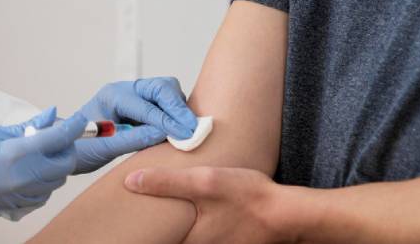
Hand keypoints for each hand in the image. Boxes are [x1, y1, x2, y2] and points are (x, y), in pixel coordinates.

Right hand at [0, 108, 84, 221]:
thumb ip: (27, 126)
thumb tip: (52, 114)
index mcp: (15, 154)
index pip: (58, 138)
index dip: (75, 127)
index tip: (81, 120)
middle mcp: (22, 178)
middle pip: (64, 162)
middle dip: (66, 146)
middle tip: (57, 134)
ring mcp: (20, 195)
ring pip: (58, 179)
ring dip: (56, 163)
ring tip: (39, 150)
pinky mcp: (17, 206)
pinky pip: (45, 193)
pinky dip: (46, 179)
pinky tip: (31, 169)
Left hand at [72, 77, 197, 173]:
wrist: (66, 147)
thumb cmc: (79, 147)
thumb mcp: (103, 147)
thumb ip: (133, 139)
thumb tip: (164, 134)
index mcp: (112, 96)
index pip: (147, 106)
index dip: (168, 121)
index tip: (185, 134)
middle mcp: (124, 90)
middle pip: (161, 87)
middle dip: (178, 107)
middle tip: (192, 128)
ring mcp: (133, 95)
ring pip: (166, 91)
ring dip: (178, 108)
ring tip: (188, 130)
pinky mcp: (141, 104)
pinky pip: (164, 102)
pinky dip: (175, 113)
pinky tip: (180, 129)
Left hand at [125, 166, 297, 243]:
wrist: (289, 214)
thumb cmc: (248, 198)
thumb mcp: (204, 182)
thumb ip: (166, 182)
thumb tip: (130, 182)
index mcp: (190, 243)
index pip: (155, 241)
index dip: (143, 233)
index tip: (131, 220)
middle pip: (171, 240)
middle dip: (160, 230)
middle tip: (146, 213)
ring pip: (187, 238)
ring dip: (179, 228)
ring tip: (169, 210)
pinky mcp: (227, 243)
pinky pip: (202, 238)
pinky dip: (196, 226)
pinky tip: (198, 212)